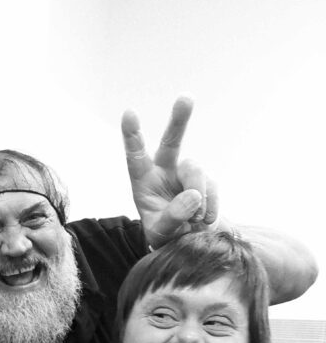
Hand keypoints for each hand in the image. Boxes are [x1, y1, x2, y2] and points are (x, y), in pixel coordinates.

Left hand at [122, 95, 218, 248]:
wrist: (188, 244)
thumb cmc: (165, 236)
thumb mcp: (161, 233)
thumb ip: (172, 217)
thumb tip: (193, 196)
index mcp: (143, 180)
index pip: (135, 156)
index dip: (132, 135)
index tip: (129, 113)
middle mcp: (165, 171)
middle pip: (171, 142)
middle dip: (179, 120)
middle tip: (186, 98)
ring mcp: (187, 175)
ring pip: (195, 171)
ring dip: (197, 196)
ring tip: (195, 220)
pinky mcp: (207, 182)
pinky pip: (212, 188)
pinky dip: (210, 207)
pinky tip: (205, 222)